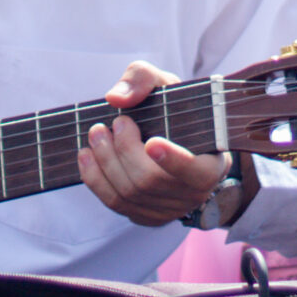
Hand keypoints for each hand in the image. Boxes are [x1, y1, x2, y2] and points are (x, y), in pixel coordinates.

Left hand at [76, 61, 227, 227]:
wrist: (174, 137)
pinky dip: (95, 179)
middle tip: (111, 124)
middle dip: (123, 150)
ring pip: (129, 193)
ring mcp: (168, 210)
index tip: (152, 143)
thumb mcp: (166, 85)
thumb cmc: (173, 111)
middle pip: (150, 180)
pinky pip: (115, 204)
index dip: (173, 160)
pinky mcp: (144, 216)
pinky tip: (87, 156)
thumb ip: (143, 79)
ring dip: (104, 161)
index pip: (195, 172)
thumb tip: (116, 98)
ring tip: (95, 134)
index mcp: (210, 164)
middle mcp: (192, 194)